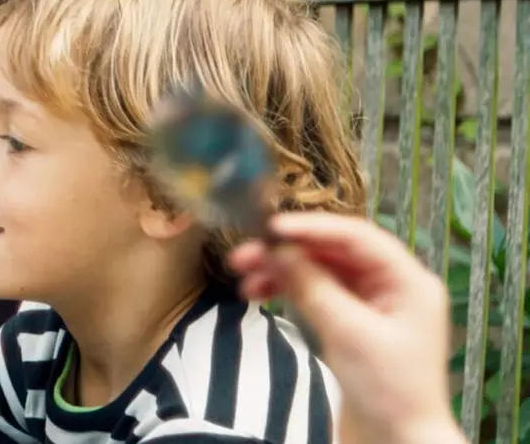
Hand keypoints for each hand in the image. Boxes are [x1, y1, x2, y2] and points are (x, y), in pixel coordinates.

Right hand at [228, 212, 465, 443]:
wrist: (399, 440)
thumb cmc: (387, 389)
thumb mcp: (348, 332)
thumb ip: (312, 286)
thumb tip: (278, 249)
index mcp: (408, 280)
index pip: (356, 236)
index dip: (312, 226)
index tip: (270, 227)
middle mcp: (392, 284)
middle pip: (333, 252)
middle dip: (288, 251)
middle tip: (243, 254)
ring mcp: (372, 303)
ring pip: (321, 271)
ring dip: (282, 270)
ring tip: (242, 276)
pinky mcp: (353, 322)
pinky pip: (318, 293)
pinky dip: (289, 290)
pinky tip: (259, 293)